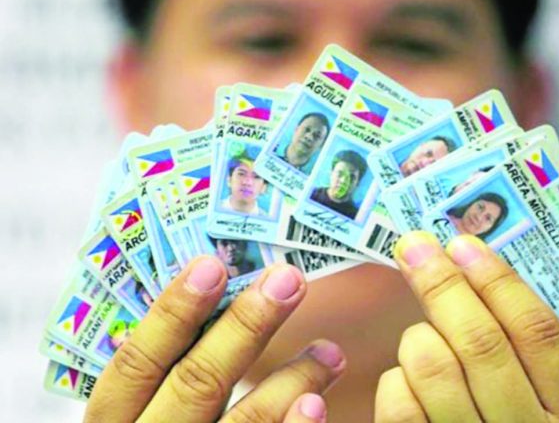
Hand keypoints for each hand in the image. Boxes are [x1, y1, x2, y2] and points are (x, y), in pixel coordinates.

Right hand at [85, 256, 344, 421]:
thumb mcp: (147, 410)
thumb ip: (171, 370)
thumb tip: (221, 295)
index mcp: (114, 422)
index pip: (135, 364)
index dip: (172, 313)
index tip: (212, 265)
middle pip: (196, 384)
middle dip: (245, 326)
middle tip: (288, 281)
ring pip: (243, 422)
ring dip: (292, 379)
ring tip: (330, 351)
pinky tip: (316, 406)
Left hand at [375, 232, 558, 422]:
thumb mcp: (554, 411)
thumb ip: (529, 359)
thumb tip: (477, 276)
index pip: (541, 334)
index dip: (499, 282)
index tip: (465, 245)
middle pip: (482, 344)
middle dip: (442, 285)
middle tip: (416, 247)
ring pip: (434, 368)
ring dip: (420, 336)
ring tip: (423, 335)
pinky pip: (400, 406)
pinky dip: (396, 379)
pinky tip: (406, 378)